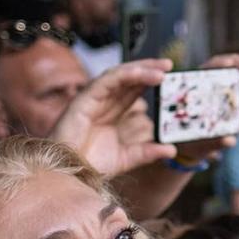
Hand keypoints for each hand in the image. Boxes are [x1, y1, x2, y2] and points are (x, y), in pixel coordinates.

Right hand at [52, 58, 174, 175]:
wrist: (66, 173)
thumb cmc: (88, 165)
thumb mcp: (126, 159)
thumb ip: (147, 153)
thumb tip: (171, 150)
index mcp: (112, 113)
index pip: (134, 90)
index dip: (151, 81)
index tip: (172, 78)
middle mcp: (103, 102)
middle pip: (129, 78)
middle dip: (149, 69)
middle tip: (169, 65)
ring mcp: (93, 99)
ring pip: (119, 75)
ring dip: (141, 69)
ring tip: (162, 70)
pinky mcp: (83, 99)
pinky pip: (106, 80)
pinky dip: (125, 75)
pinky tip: (142, 74)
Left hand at [171, 52, 238, 166]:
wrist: (189, 145)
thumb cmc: (189, 142)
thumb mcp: (198, 143)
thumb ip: (213, 142)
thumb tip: (230, 140)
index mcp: (194, 89)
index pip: (207, 68)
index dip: (220, 64)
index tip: (231, 64)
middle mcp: (207, 81)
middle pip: (226, 64)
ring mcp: (219, 84)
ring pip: (238, 70)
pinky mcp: (228, 89)